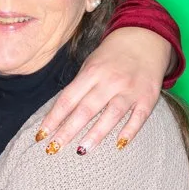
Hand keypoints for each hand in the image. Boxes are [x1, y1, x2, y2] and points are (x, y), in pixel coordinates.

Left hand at [37, 27, 171, 153]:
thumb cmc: (111, 56)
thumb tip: (60, 116)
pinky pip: (138, 117)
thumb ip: (79, 87)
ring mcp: (130, 89)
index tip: (41, 136)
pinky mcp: (148, 97)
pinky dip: (129, 131)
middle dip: (68, 131)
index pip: (67, 100)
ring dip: (95, 135)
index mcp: (91, 72)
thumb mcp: (90, 64)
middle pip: (86, 110)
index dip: (53, 119)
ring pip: (111, 115)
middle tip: (54, 149)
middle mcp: (110, 81)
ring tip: (81, 151)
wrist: (145, 38)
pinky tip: (119, 144)